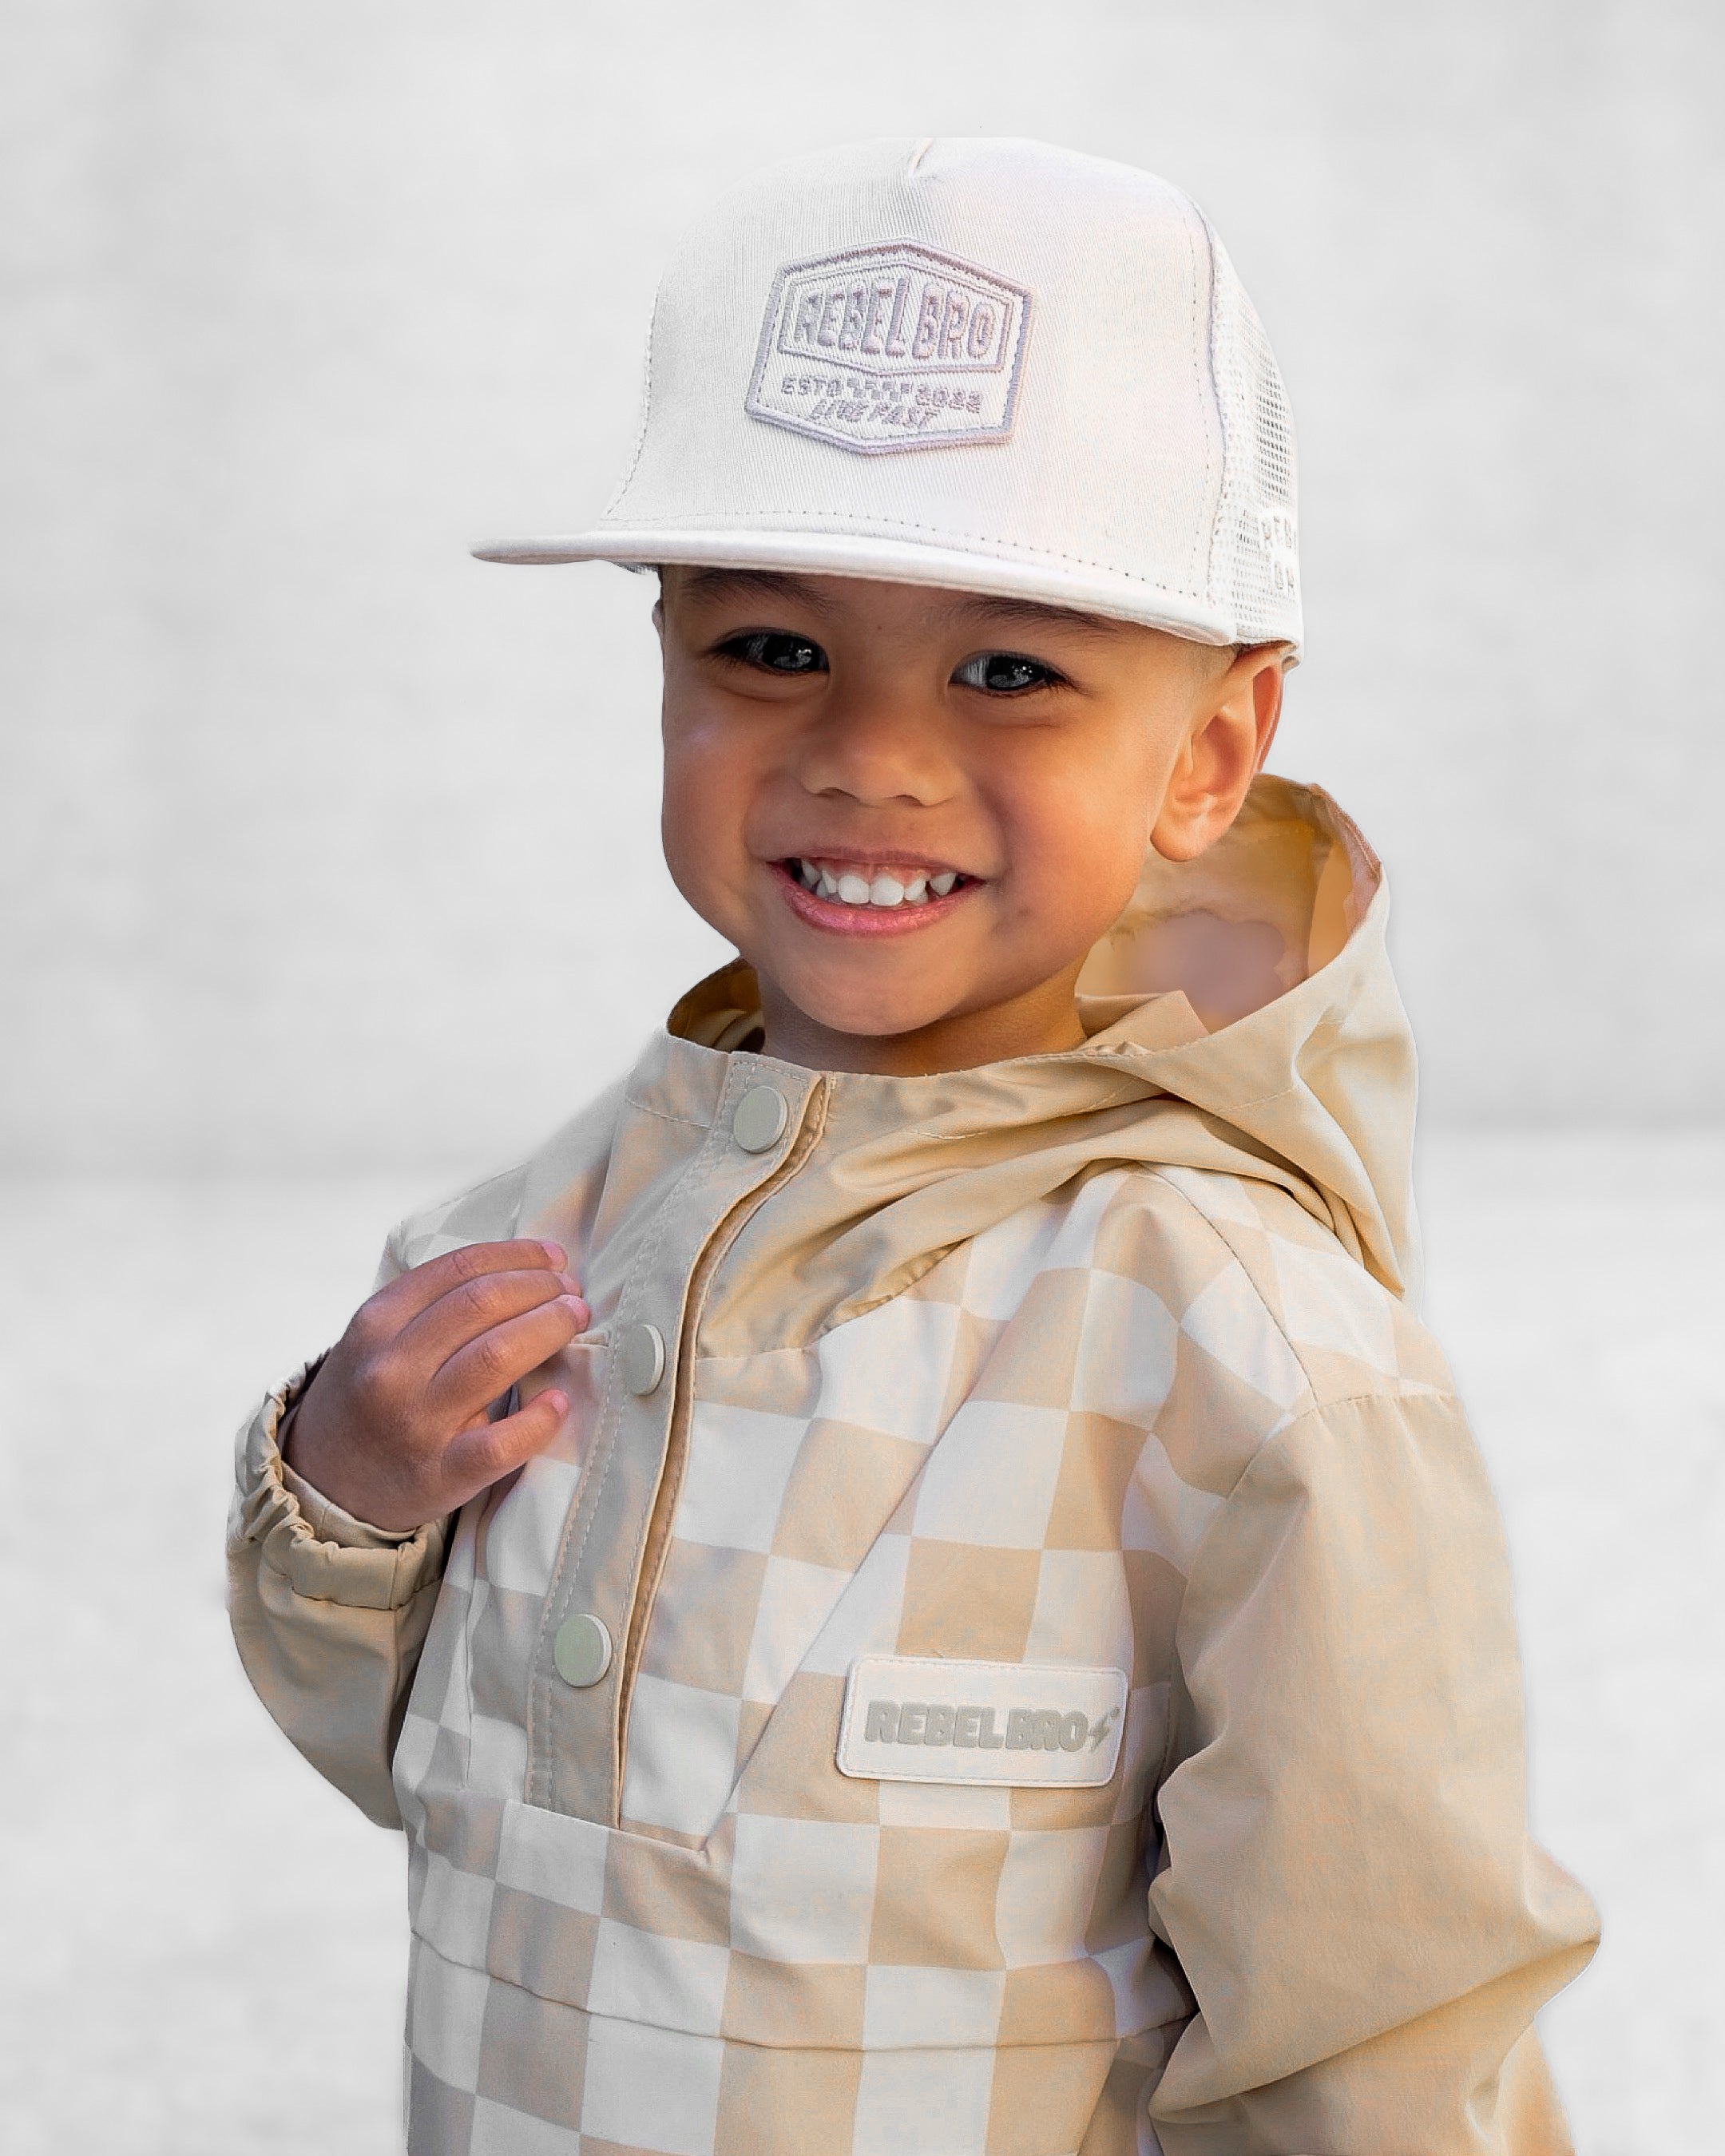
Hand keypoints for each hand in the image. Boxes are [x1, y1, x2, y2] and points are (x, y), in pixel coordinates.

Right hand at [282, 1239, 589, 1531]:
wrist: (325, 1481)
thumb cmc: (369, 1397)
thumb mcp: (377, 1338)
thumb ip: (433, 1306)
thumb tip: (524, 1271)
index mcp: (377, 1323)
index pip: (459, 1270)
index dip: (517, 1257)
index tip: (553, 1258)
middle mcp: (392, 1368)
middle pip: (483, 1305)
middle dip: (541, 1288)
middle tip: (571, 1292)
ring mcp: (416, 1423)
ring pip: (496, 1357)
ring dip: (548, 1329)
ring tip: (574, 1320)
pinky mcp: (440, 1474)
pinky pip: (499, 1444)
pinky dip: (537, 1420)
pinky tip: (558, 1401)